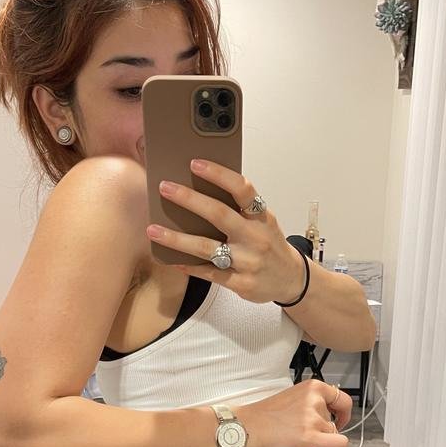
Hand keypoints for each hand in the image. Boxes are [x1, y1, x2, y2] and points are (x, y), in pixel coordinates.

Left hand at [146, 160, 305, 303]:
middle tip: (165, 187)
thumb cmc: (270, 245)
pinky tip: (172, 260)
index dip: (219, 174)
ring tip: (154, 230)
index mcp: (262, 216)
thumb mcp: (263, 221)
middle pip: (219, 214)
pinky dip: (189, 266)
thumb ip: (239, 209)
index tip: (195, 163)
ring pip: (207, 247)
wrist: (292, 279)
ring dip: (177, 239)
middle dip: (189, 199)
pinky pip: (209, 274)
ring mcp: (248, 262)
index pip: (242, 189)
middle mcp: (255, 237)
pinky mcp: (241, 283)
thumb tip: (200, 191)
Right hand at [237, 380, 352, 446]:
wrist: (246, 428)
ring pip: (334, 432)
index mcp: (311, 387)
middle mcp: (315, 400)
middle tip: (318, 432)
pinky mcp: (311, 437)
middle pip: (338, 418)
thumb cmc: (263, 416)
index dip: (342, 411)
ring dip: (323, 438)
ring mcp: (314, 418)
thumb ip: (310, 401)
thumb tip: (327, 413)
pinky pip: (340, 444)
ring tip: (301, 438)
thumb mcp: (292, 397)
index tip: (338, 417)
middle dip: (329, 427)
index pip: (340, 397)